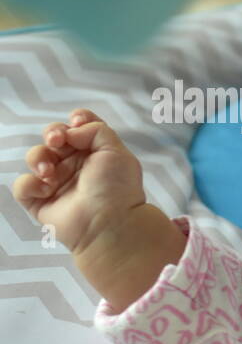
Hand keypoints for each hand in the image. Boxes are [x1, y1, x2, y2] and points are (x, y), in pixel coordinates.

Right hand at [9, 108, 146, 255]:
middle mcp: (75, 164)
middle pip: (53, 136)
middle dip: (52, 133)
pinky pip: (23, 185)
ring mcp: (56, 182)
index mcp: (95, 152)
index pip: (79, 126)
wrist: (109, 223)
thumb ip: (95, 130)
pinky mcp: (40, 201)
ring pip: (35, 156)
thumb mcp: (116, 151)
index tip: (77, 123)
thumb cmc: (117, 188)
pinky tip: (46, 190)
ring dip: (39, 158)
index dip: (75, 120)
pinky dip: (30, 184)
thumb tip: (72, 130)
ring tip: (50, 173)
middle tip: (57, 141)